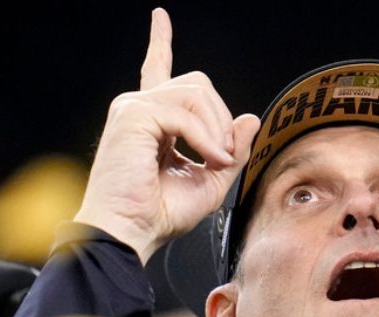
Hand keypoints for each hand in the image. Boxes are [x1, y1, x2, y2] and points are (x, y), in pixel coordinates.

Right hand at [73, 8, 261, 263]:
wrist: (129, 233)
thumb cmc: (159, 215)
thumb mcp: (210, 183)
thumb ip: (231, 150)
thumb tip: (249, 118)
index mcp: (151, 121)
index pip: (157, 70)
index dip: (160, 42)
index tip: (160, 16)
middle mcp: (138, 108)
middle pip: (198, 83)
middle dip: (222, 117)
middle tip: (224, 157)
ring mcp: (133, 108)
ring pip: (195, 92)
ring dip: (217, 130)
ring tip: (217, 162)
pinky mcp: (134, 115)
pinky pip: (186, 113)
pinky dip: (206, 138)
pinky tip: (208, 159)